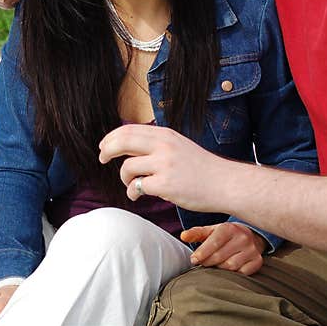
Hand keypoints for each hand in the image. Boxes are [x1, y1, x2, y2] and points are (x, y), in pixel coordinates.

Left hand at [99, 123, 233, 211]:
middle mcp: (164, 146)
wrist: (225, 184)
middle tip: (101, 159)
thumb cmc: (202, 168)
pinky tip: (137, 196)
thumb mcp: (179, 146)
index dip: (111, 137)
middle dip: (107, 150)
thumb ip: (157, 144)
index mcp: (166, 135)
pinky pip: (137, 187)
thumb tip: (128, 146)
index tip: (104, 146)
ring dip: (123, 178)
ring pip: (127, 168)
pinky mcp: (165, 184)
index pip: (129, 129)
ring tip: (130, 185)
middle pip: (122, 141)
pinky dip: (132, 193)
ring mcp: (164, 164)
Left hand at [181, 223, 264, 274]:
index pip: (213, 243)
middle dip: (208, 262)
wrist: (250, 236)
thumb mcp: (210, 231)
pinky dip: (233, 273)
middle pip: (220, 257)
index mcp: (229, 228)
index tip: (194, 260)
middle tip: (203, 263)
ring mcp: (252, 250)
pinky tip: (229, 268)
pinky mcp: (257, 261)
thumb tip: (183, 236)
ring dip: (219, 268)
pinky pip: (241, 273)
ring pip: (230, 267)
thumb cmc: (225, 235)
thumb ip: (196, 233)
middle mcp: (243, 238)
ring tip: (216, 264)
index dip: (202, 253)